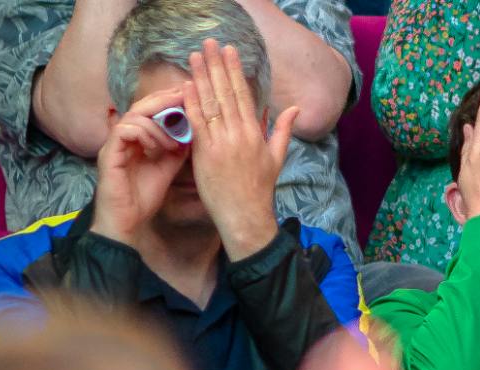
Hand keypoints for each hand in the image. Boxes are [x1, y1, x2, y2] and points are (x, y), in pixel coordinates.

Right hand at [89, 85, 190, 246]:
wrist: (127, 222)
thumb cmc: (144, 197)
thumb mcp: (168, 167)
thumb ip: (178, 149)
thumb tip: (194, 130)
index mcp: (136, 138)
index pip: (151, 109)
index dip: (169, 101)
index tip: (190, 95)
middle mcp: (123, 136)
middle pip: (142, 105)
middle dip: (165, 100)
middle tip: (184, 96)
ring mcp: (114, 143)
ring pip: (134, 116)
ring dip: (158, 125)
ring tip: (173, 141)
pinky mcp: (108, 153)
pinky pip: (124, 130)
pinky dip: (143, 134)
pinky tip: (156, 147)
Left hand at [184, 39, 300, 259]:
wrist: (245, 216)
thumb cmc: (260, 189)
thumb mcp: (277, 158)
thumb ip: (282, 130)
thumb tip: (294, 109)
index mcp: (255, 133)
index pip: (244, 94)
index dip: (235, 71)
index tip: (229, 51)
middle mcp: (239, 134)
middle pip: (226, 93)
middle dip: (216, 66)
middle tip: (209, 44)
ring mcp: (221, 143)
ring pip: (210, 103)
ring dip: (201, 78)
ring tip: (194, 57)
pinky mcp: (205, 154)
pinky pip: (196, 124)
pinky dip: (191, 103)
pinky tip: (186, 86)